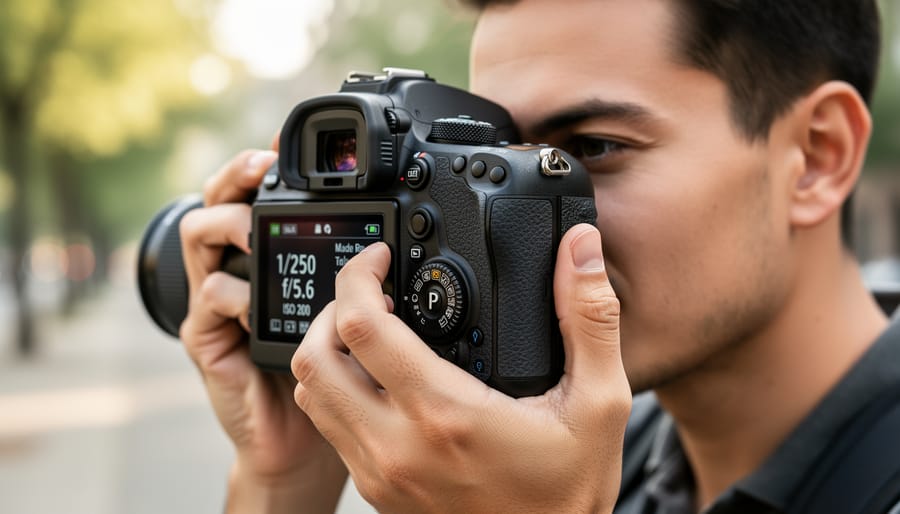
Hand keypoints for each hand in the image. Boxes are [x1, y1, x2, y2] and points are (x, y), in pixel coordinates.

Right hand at [179, 145, 346, 513]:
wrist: (301, 438)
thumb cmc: (330, 372)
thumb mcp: (348, 316)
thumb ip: (357, 283)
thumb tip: (392, 250)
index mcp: (271, 258)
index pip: (257, 196)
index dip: (264, 165)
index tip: (284, 145)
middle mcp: (239, 269)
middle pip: (217, 199)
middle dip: (235, 174)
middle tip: (262, 167)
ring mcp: (218, 300)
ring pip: (199, 236)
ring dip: (228, 224)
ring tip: (257, 229)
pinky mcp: (207, 336)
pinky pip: (209, 298)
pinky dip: (232, 292)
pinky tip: (256, 303)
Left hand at [292, 224, 630, 512]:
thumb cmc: (567, 495)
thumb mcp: (600, 404)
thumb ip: (590, 319)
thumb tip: (580, 250)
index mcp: (444, 413)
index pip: (360, 327)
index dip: (358, 274)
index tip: (380, 258)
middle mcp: (397, 445)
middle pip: (312, 359)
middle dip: (332, 310)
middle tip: (369, 294)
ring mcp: (380, 472)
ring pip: (311, 395)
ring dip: (327, 352)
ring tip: (370, 332)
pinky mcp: (376, 491)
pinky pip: (330, 429)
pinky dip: (338, 392)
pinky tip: (380, 381)